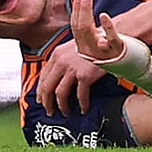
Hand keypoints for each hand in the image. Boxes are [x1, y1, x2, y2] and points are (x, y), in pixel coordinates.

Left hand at [36, 0, 108, 116]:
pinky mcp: (85, 76)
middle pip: (47, 87)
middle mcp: (61, 62)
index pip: (43, 76)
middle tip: (50, 111)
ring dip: (62, 106)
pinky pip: (80, 95)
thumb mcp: (73, 48)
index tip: (42, 99)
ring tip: (66, 112)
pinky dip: (82, 105)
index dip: (41, 91)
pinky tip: (84, 109)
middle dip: (47, 102)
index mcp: (57, 54)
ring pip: (60, 94)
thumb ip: (64, 60)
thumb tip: (60, 76)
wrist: (109, 38)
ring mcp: (73, 69)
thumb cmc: (94, 43)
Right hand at [70, 0, 125, 61]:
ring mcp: (102, 50)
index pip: (75, 26)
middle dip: (80, 8)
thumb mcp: (95, 46)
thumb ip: (87, 33)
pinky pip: (110, 38)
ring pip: (88, 30)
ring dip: (85, 11)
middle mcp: (89, 50)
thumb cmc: (111, 55)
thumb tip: (81, 12)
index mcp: (83, 47)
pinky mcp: (116, 49)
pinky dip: (106, 26)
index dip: (76, 9)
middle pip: (80, 27)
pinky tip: (103, 16)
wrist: (128, 67)